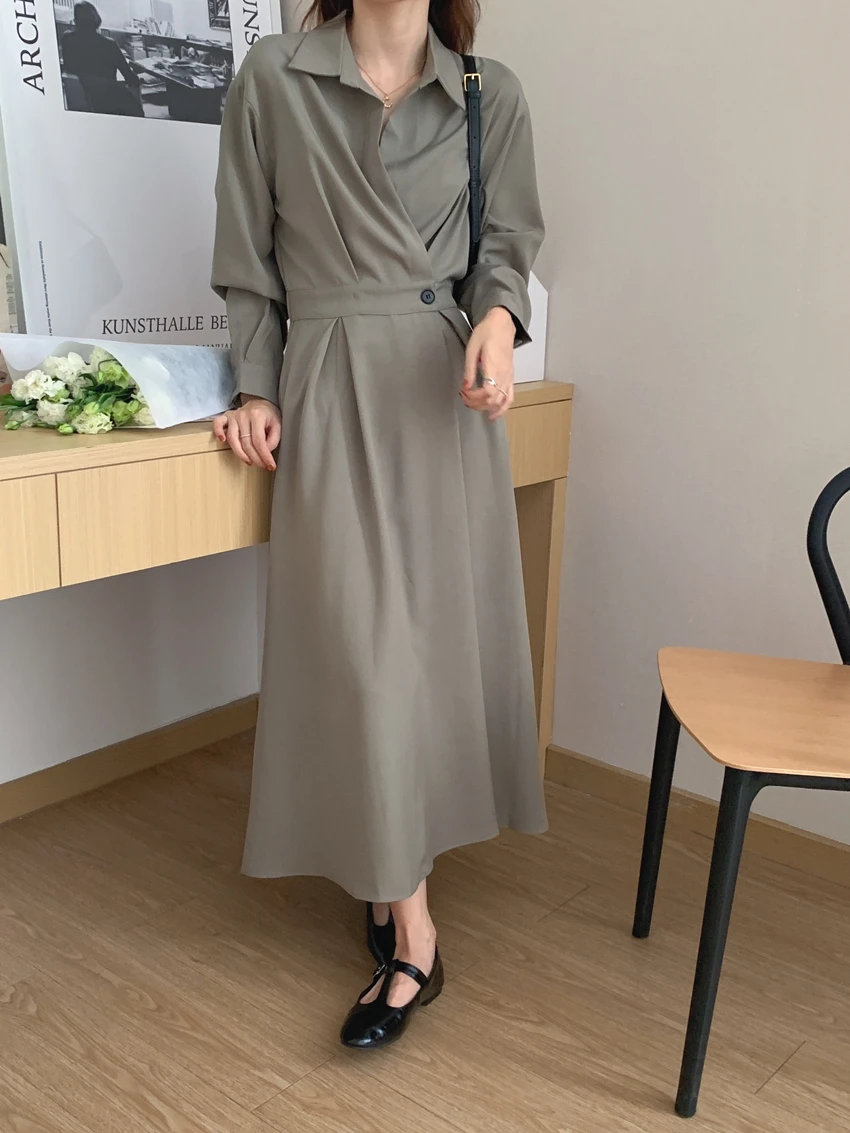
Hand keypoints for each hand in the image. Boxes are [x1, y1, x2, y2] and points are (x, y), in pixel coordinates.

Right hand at [213, 394, 280, 470]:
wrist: (260, 402)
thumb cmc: (269, 415)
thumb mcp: (278, 425)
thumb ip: (273, 439)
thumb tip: (265, 452)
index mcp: (257, 415)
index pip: (259, 441)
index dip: (264, 456)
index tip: (270, 466)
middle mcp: (244, 415)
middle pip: (246, 442)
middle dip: (255, 458)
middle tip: (262, 466)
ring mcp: (234, 416)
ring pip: (233, 439)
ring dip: (240, 454)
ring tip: (249, 461)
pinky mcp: (226, 417)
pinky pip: (218, 423)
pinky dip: (218, 432)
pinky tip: (222, 440)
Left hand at [460, 306, 515, 420]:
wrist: (502, 324)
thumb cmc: (486, 333)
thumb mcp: (472, 349)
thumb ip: (469, 370)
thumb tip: (465, 387)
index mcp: (494, 365)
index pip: (487, 391)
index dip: (474, 397)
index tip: (463, 392)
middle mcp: (504, 373)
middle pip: (493, 399)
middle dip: (476, 403)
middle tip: (465, 397)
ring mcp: (509, 376)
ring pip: (501, 401)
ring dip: (487, 407)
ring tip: (475, 407)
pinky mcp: (510, 377)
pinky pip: (510, 397)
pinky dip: (502, 408)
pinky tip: (493, 414)